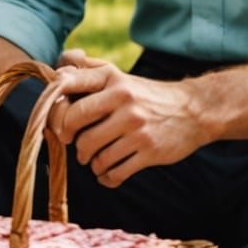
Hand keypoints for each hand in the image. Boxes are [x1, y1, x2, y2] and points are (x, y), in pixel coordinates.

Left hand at [53, 58, 205, 187]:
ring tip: (93, 159)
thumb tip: (57, 70)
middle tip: (73, 143)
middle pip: (74, 124)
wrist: (194, 111)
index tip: (57, 120)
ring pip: (94, 152)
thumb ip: (87, 69)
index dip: (54, 105)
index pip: (68, 85)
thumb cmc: (146, 94)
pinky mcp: (149, 151)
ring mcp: (137, 127)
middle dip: (68, 138)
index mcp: (112, 79)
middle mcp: (123, 100)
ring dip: (89, 161)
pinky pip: (115, 172)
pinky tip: (106, 174)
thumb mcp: (119, 76)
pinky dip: (106, 177)